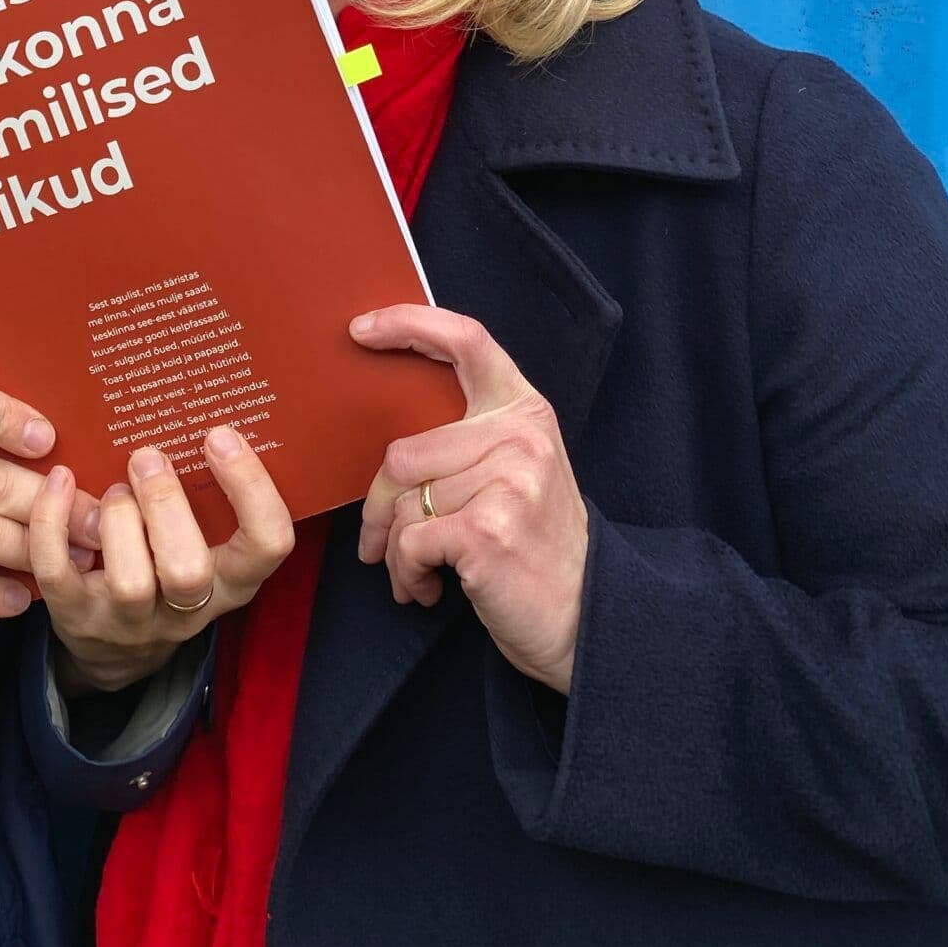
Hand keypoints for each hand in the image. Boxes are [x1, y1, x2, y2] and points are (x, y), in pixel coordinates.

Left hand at [28, 424, 295, 693]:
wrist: (116, 650)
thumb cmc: (166, 567)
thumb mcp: (205, 543)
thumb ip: (209, 495)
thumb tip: (199, 405)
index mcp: (231, 581)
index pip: (268, 544)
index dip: (252, 489)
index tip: (219, 435)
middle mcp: (187, 609)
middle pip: (189, 573)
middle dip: (166, 506)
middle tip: (148, 456)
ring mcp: (129, 620)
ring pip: (130, 582)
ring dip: (119, 519)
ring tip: (115, 488)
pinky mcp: (76, 617)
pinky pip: (59, 572)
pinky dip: (54, 520)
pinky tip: (60, 480)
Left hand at [351, 306, 588, 695]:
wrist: (587, 621)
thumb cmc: (534, 549)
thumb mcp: (518, 474)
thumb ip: (468, 439)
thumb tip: (385, 439)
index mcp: (525, 411)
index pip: (466, 341)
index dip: (409, 325)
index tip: (361, 330)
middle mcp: (521, 438)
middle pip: (403, 453)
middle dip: (379, 507)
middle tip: (378, 543)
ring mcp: (509, 482)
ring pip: (403, 502)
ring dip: (395, 550)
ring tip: (416, 572)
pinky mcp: (489, 530)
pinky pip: (410, 540)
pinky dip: (406, 572)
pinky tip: (429, 587)